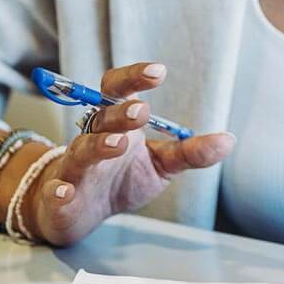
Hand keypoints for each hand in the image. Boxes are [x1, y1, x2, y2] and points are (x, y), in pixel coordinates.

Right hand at [26, 61, 234, 245]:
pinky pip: (56, 191)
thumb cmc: (121, 179)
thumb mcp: (160, 164)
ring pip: (81, 150)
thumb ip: (189, 152)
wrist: (80, 212)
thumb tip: (228, 140)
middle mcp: (92, 138)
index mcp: (116, 123)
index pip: (118, 89)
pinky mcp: (60, 197)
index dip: (134, 77)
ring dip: (97, 146)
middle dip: (120, 113)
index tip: (158, 71)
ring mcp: (74, 167)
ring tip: (117, 145)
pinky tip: (65, 191)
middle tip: (142, 112)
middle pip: (102, 117)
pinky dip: (58, 190)